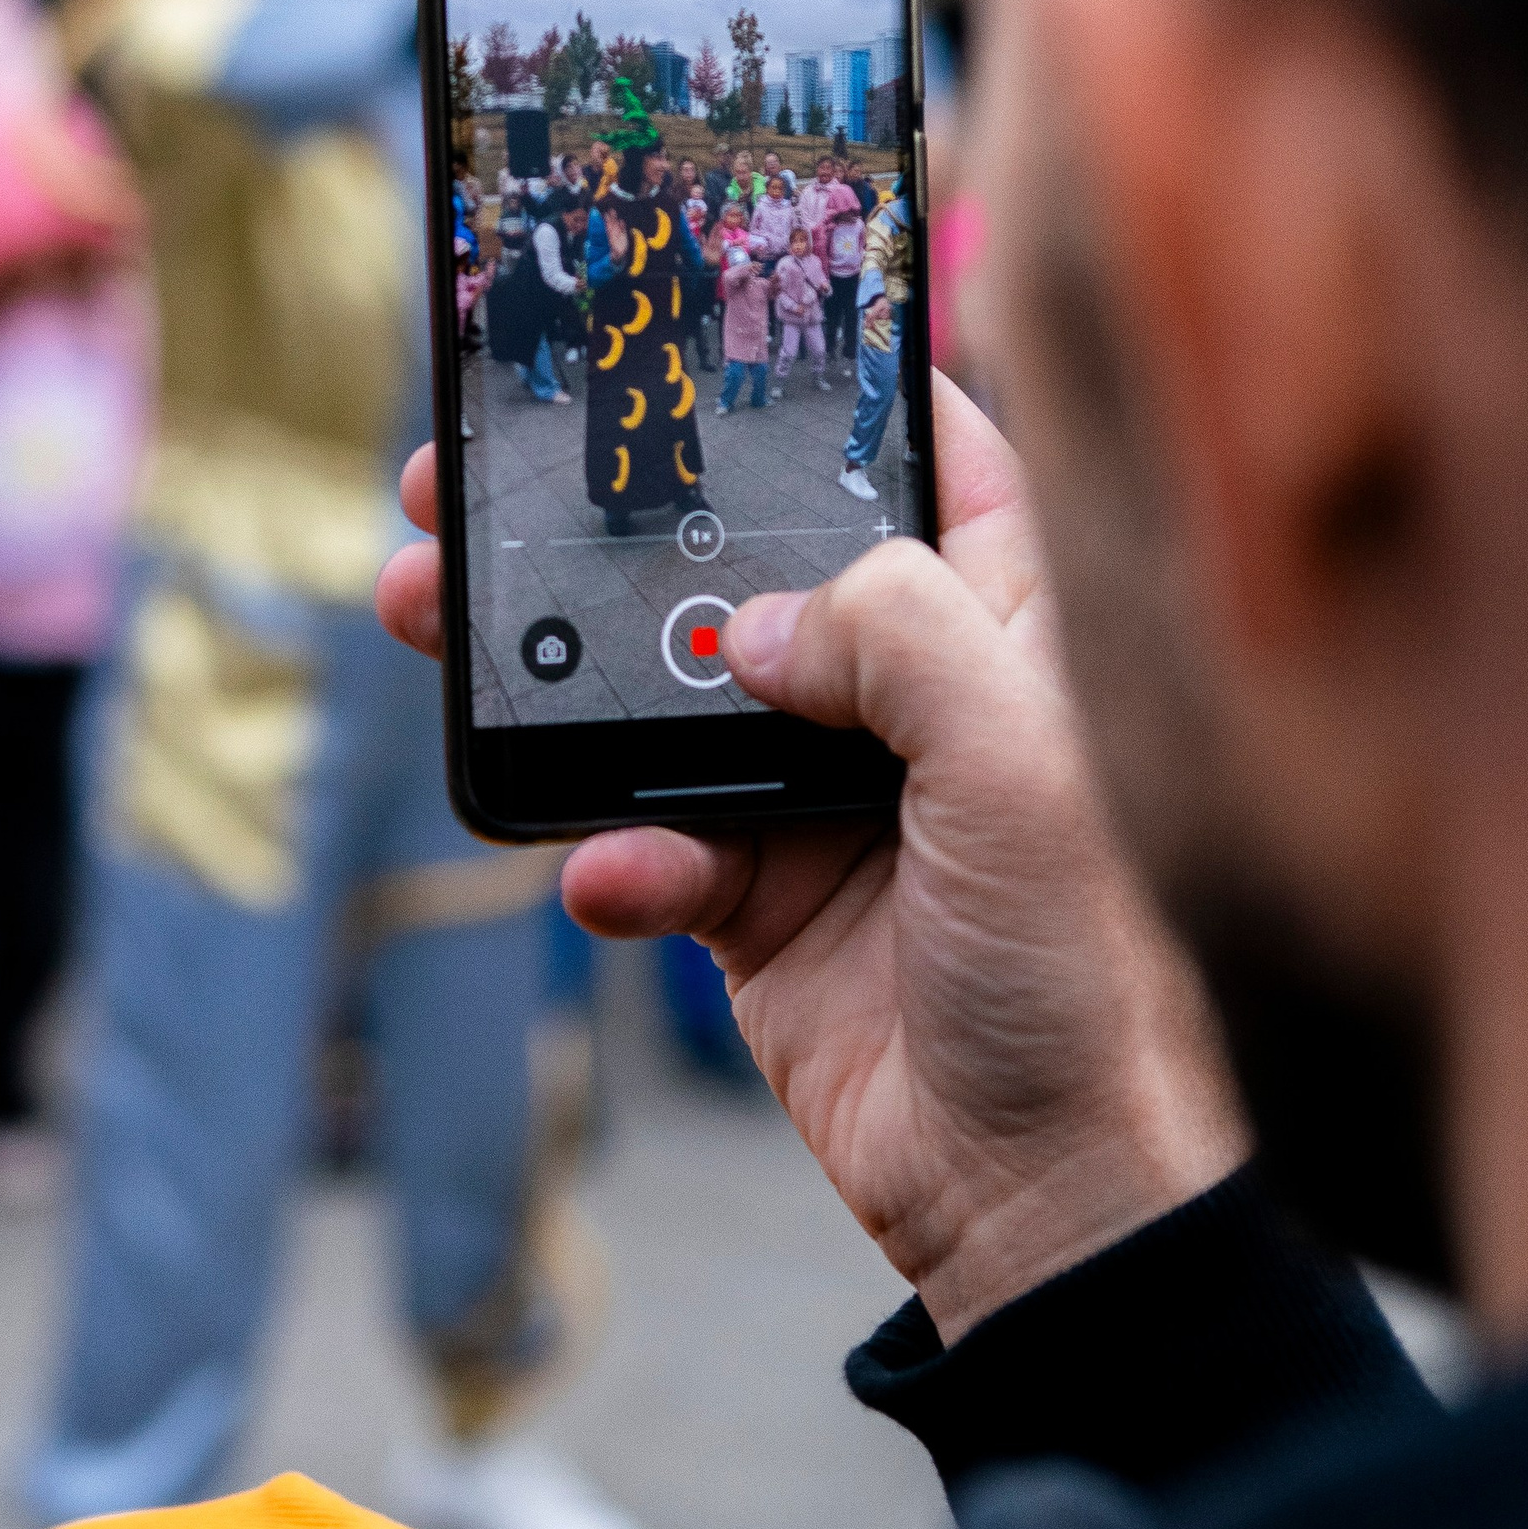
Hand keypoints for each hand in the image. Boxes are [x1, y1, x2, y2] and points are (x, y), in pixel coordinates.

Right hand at [376, 378, 1248, 1341]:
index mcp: (1012, 624)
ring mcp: (827, 795)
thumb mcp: (1021, 764)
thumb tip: (752, 626)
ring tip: (433, 621)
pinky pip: (651, 843)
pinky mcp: (759, 900)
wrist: (1049, 1195)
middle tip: (479, 477)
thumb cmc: (1094, 974)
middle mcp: (916, 691)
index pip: (924, 457)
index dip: (826, 391)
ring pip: (662, 695)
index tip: (700, 333)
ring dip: (552, 671)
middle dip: (613, 522)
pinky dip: (615, 856)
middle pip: (741, 564)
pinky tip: (611, 875)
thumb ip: (893, 638)